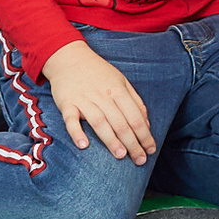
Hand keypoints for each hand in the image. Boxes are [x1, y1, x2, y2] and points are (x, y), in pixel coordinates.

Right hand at [43, 40, 155, 164]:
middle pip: (120, 122)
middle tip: (140, 160)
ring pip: (100, 122)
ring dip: (111, 140)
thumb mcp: (121, 81)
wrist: (69, 58)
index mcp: (118, 90)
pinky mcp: (67, 104)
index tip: (151, 149)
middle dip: (132, 143)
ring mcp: (84, 100)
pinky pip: (71, 120)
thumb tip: (147, 123)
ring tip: (121, 155)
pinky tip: (84, 145)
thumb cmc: (98, 73)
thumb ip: (135, 101)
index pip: (135, 116)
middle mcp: (103, 96)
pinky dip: (77, 132)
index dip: (145, 134)